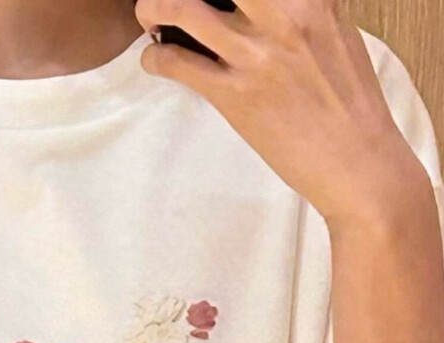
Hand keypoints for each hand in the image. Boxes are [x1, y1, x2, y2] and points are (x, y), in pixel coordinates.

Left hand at [135, 0, 427, 228]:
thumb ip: (303, 13)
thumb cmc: (350, 105)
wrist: (356, 162)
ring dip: (156, 7)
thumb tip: (274, 9)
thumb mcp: (336, 37)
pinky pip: (178, 64)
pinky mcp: (234, 95)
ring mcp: (255, 55)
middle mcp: (283, 15)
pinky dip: (156, 58)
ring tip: (150, 14)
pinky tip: (156, 60)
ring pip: (184, 9)